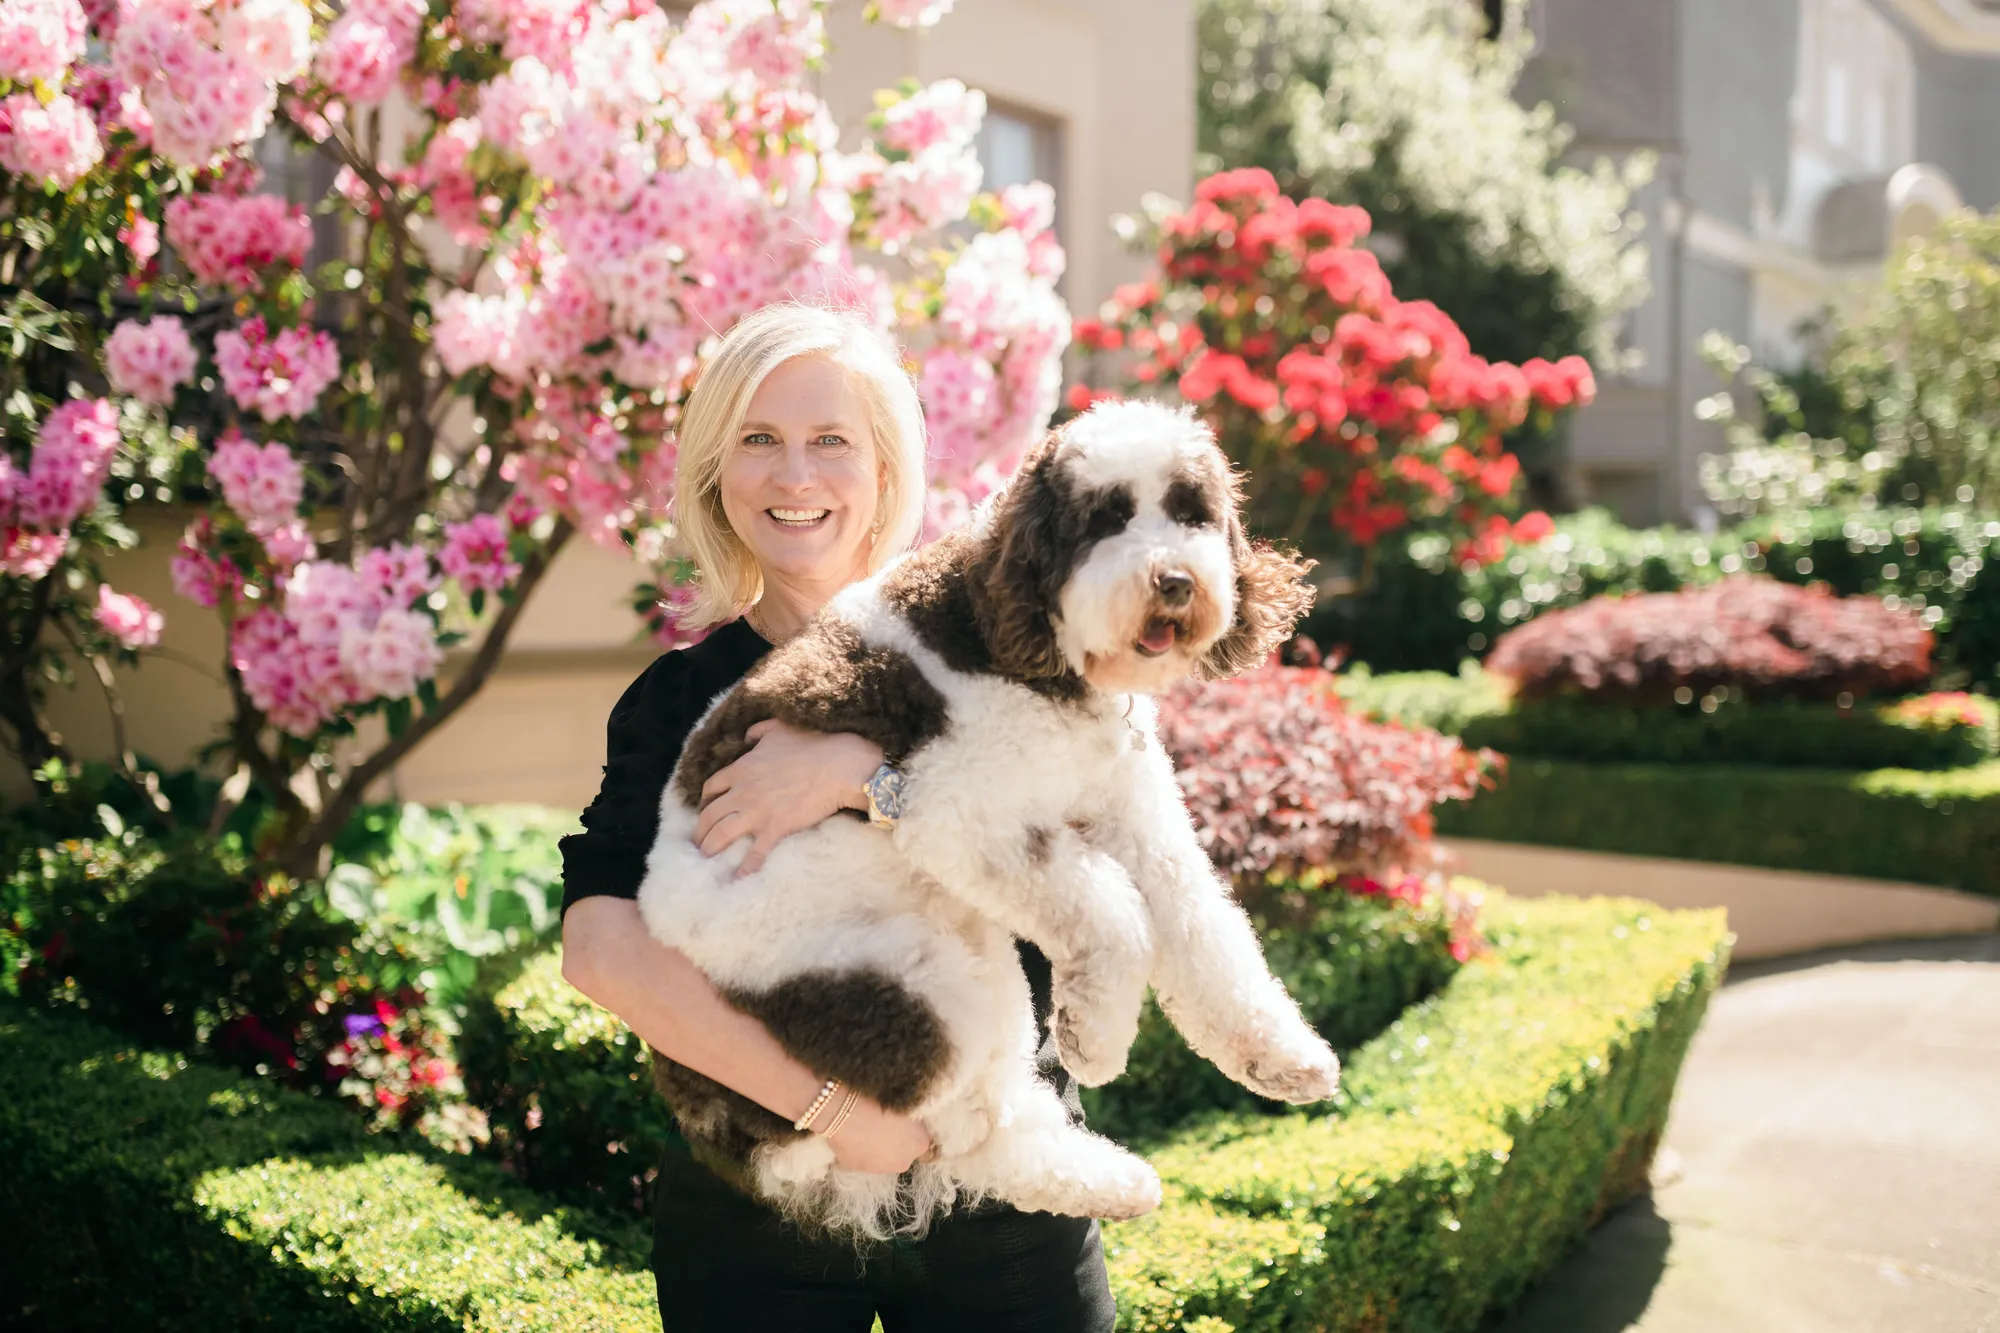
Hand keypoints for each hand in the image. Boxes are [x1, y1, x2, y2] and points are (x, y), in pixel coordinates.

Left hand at [694, 720, 883, 875]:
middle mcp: (742, 792)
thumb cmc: (811, 744)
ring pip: (722, 834)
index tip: (706, 809)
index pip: (712, 788)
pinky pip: (755, 853)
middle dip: (700, 830)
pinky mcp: (775, 828)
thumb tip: (747, 736)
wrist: (837, 764)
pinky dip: (744, 868)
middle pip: (709, 815)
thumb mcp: (779, 729)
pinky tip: (737, 879)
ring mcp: (757, 812)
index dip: (705, 801)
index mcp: (741, 768)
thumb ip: (758, 731)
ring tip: (705, 858)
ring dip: (710, 848)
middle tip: (698, 841)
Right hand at [821, 1095, 933, 1174]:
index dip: (912, 1129)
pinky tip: (853, 1135)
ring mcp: (879, 1169)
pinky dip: (860, 1150)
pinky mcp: (857, 1169)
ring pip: (882, 1158)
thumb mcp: (906, 1103)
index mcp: (920, 1144)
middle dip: (896, 1142)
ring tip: (865, 1127)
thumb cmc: (879, 1100)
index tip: (902, 1119)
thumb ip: (913, 1118)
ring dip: (877, 1147)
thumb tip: (908, 1121)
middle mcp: (903, 1163)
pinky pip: (862, 1158)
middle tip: (883, 1123)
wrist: (846, 1109)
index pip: (922, 1140)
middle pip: (902, 1152)